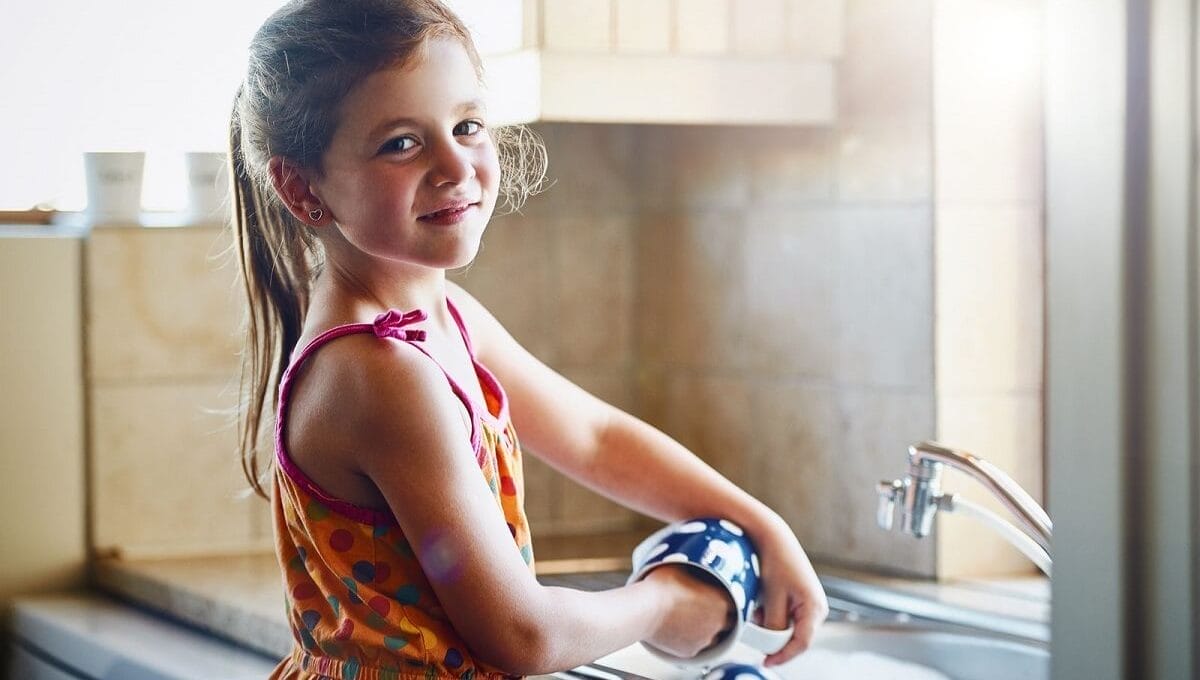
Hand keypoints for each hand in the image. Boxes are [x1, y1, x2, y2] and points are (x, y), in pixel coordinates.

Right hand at [641, 565, 736, 658]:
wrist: (644, 609)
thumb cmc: (661, 587)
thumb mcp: (683, 567)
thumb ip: (696, 571)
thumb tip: (694, 565)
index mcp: (721, 601)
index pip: (733, 602)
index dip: (723, 598)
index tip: (715, 595)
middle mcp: (718, 622)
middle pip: (725, 621)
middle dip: (716, 615)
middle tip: (701, 607)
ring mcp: (704, 639)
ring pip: (710, 636)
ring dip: (703, 629)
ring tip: (687, 619)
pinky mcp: (690, 651)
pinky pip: (694, 646)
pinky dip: (688, 640)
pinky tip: (678, 629)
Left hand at [750, 514, 828, 665]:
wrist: (774, 538)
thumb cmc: (775, 564)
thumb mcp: (772, 597)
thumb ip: (773, 624)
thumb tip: (771, 645)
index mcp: (814, 608)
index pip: (801, 643)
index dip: (784, 656)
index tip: (766, 662)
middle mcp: (817, 608)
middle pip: (797, 637)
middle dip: (776, 639)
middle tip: (756, 636)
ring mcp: (811, 603)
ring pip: (791, 627)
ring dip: (773, 626)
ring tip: (757, 612)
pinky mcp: (802, 598)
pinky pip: (789, 616)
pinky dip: (774, 616)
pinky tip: (762, 606)